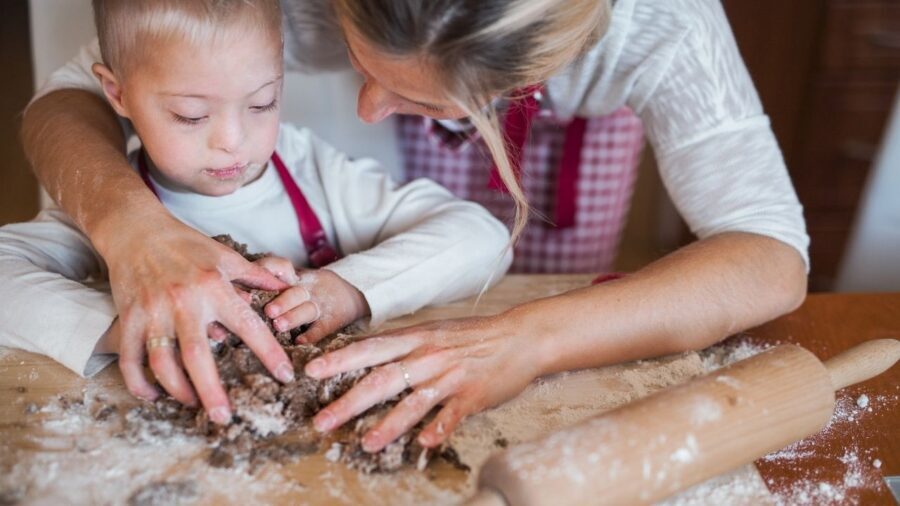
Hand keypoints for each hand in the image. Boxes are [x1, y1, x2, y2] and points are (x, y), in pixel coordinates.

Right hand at [103, 217, 294, 422]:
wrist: (136, 229)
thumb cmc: (186, 244)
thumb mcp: (226, 255)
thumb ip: (257, 276)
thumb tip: (288, 286)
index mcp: (214, 287)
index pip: (248, 326)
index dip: (269, 352)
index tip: (285, 376)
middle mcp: (184, 302)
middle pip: (197, 356)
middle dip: (211, 390)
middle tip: (224, 417)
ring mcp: (152, 312)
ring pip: (161, 362)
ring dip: (177, 390)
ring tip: (193, 404)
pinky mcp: (127, 318)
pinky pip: (130, 359)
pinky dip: (139, 382)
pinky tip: (154, 395)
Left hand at [256, 257, 369, 343]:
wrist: (354, 292)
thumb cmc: (313, 289)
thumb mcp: (296, 278)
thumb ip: (271, 282)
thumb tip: (239, 294)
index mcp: (295, 277)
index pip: (279, 266)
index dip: (269, 271)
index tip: (254, 283)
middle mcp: (308, 289)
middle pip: (295, 291)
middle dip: (282, 300)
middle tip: (268, 311)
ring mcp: (321, 304)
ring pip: (307, 309)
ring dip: (292, 316)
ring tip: (279, 325)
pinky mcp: (333, 319)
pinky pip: (322, 328)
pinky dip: (312, 335)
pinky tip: (300, 341)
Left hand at [303, 313, 544, 451]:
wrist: (519, 337)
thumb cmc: (472, 336)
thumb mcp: (432, 331)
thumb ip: (401, 344)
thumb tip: (363, 353)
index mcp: (415, 338)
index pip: (370, 348)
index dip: (340, 359)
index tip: (312, 371)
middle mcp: (428, 356)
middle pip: (382, 379)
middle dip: (348, 402)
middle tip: (321, 422)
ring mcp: (450, 377)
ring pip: (413, 402)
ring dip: (388, 425)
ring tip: (366, 443)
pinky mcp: (472, 396)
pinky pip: (452, 415)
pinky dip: (438, 429)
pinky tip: (424, 444)